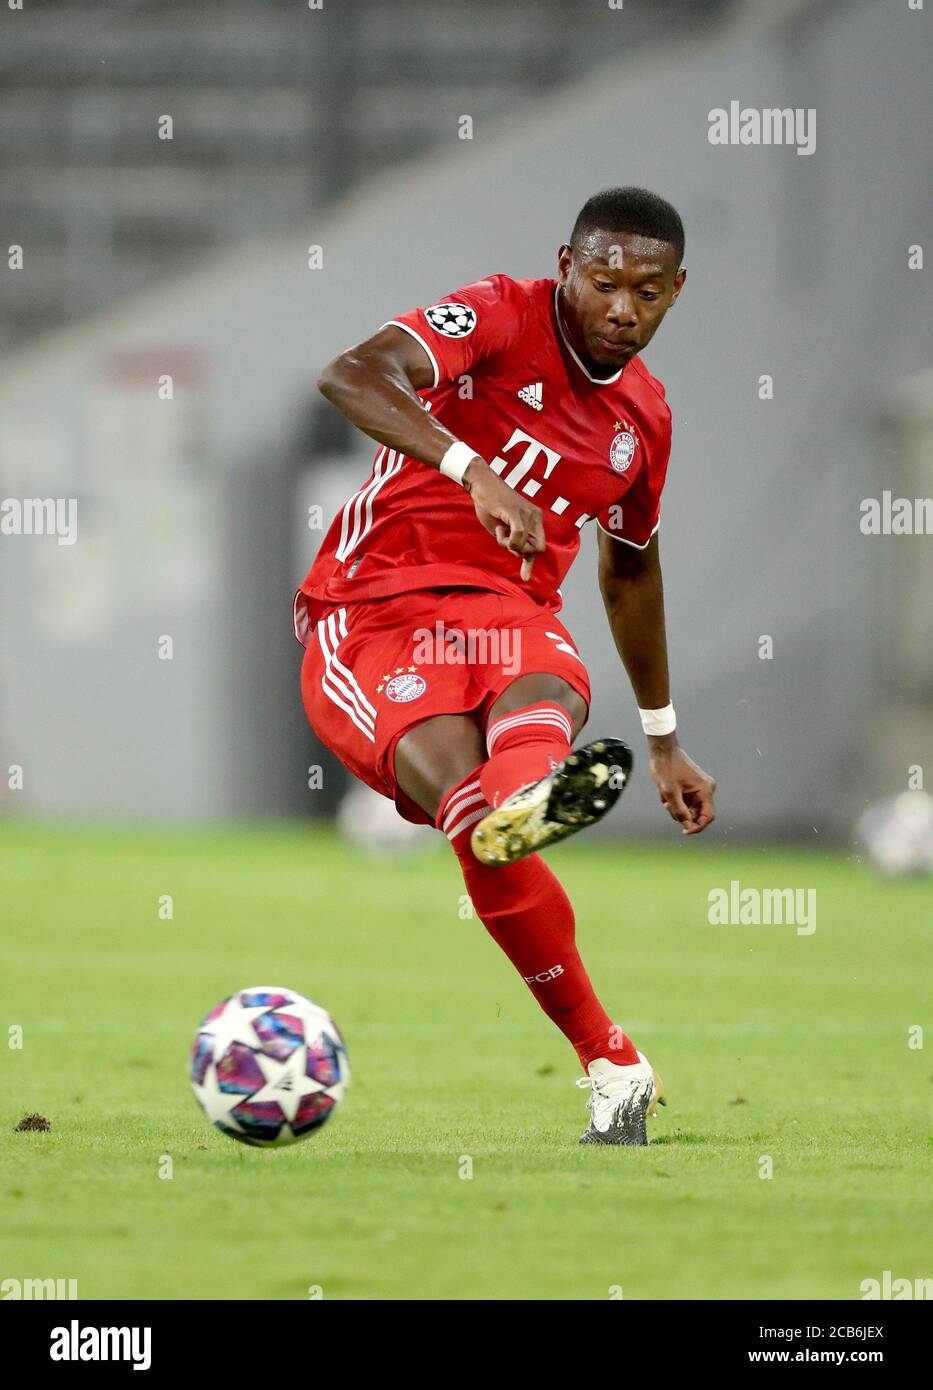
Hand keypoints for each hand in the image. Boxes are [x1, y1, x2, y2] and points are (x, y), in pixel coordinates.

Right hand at [463, 457, 545, 580]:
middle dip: (520, 551)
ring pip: (526, 545)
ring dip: (509, 544)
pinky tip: (500, 530)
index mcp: (534, 519)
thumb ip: (513, 542)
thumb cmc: (490, 505)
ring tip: (500, 530)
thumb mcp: (503, 529)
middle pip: (538, 549)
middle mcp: (535, 516)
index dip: (530, 561)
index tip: (524, 576)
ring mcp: (528, 514)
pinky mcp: (517, 512)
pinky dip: (508, 540)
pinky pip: (519, 537)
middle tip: (505, 540)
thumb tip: (521, 556)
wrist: (481, 484)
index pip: (539, 546)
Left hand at [648, 737, 715, 834]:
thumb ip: (679, 811)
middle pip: (699, 814)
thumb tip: (687, 827)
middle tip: (668, 807)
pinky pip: (686, 801)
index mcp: (705, 790)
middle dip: (683, 815)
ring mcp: (700, 788)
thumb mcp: (669, 792)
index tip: (684, 832)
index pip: (708, 817)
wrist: (662, 750)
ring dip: (677, 808)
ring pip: (691, 809)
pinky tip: (666, 795)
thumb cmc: (666, 767)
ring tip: (665, 798)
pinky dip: (676, 802)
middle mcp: (706, 789)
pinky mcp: (693, 786)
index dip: (697, 827)